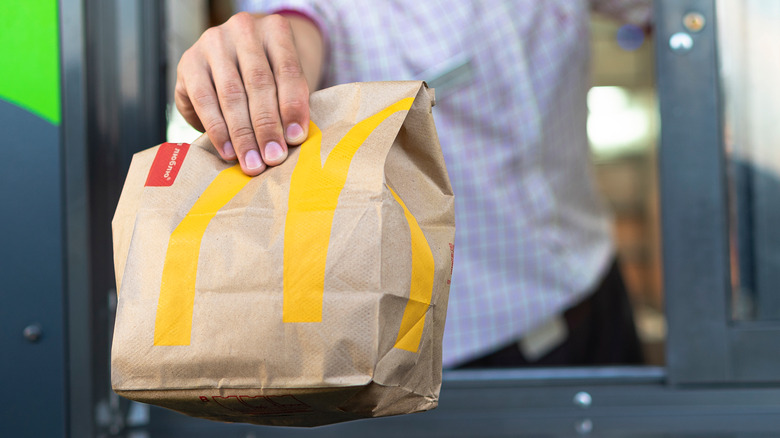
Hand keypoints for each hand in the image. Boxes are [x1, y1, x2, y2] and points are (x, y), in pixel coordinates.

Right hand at [175, 12, 322, 175]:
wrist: (234, 59)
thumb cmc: (269, 76)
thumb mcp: (285, 82)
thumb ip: (290, 103)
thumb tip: (291, 140)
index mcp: (276, 30)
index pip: (288, 70)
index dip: (293, 107)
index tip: (295, 139)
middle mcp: (243, 30)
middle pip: (258, 83)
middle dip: (267, 126)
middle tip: (273, 158)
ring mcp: (213, 42)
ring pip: (231, 94)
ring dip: (242, 134)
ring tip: (251, 162)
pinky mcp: (190, 62)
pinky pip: (204, 100)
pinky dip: (217, 130)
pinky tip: (228, 151)